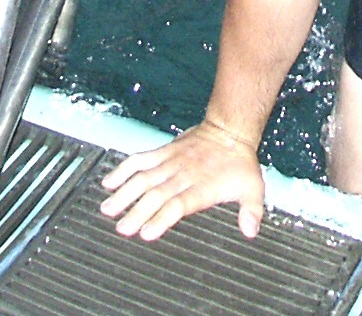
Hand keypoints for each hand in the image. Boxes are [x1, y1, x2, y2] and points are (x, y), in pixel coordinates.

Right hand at [98, 121, 263, 240]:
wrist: (230, 129)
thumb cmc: (239, 163)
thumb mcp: (253, 188)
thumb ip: (251, 210)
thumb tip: (251, 231)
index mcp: (201, 187)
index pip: (178, 205)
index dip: (161, 218)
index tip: (145, 232)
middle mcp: (183, 175)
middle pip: (156, 194)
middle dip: (137, 212)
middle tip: (121, 227)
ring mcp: (171, 162)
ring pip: (144, 177)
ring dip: (125, 192)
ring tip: (107, 208)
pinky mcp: (163, 151)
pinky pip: (141, 159)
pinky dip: (124, 169)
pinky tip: (109, 181)